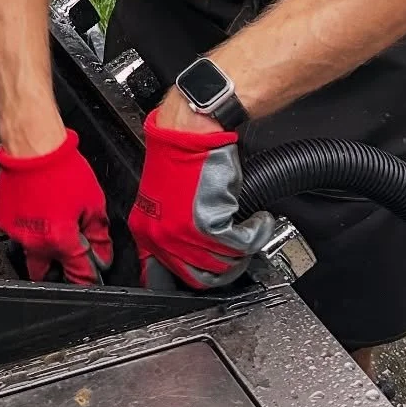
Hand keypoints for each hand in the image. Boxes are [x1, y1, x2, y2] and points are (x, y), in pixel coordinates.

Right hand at [0, 129, 112, 284]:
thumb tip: (101, 254)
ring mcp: (17, 234)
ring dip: (46, 250)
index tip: (92, 279)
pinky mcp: (5, 222)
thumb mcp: (93, 202)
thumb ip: (99, 235)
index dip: (89, 280)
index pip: (78, 276)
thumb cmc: (61, 168)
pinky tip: (42, 215)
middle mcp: (36, 243)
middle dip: (59, 274)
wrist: (33, 148)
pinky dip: (33, 232)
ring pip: (33, 256)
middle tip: (71, 263)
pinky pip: (21, 237)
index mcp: (60, 240)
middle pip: (46, 275)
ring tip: (57, 226)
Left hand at [128, 109, 276, 291]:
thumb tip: (196, 252)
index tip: (215, 273)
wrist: (190, 129)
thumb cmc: (181, 154)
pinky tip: (259, 221)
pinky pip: (240, 245)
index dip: (197, 277)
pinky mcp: (206, 223)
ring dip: (245, 250)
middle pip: (200, 277)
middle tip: (241, 253)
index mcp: (146, 232)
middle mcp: (160, 237)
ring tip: (253, 231)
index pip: (168, 274)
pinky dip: (256, 234)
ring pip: (223, 264)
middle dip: (228, 268)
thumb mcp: (168, 200)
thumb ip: (175, 230)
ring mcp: (181, 234)